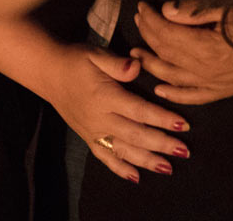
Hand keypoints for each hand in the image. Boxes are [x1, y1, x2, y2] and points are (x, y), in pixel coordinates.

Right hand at [46, 45, 190, 183]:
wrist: (48, 73)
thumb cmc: (77, 60)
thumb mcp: (96, 54)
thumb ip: (117, 63)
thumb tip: (137, 66)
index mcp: (105, 97)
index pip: (139, 111)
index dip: (162, 118)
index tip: (182, 124)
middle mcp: (100, 118)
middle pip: (135, 135)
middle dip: (161, 144)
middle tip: (184, 150)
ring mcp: (93, 131)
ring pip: (123, 151)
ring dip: (146, 161)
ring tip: (167, 168)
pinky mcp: (87, 138)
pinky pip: (105, 157)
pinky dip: (120, 169)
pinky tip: (136, 177)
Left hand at [130, 1, 232, 104]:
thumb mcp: (229, 8)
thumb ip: (195, 10)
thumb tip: (166, 10)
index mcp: (205, 48)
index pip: (166, 34)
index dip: (151, 20)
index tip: (142, 6)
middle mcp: (205, 71)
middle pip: (166, 53)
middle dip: (148, 36)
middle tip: (137, 21)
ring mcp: (213, 84)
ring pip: (172, 77)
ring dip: (152, 64)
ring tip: (137, 54)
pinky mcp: (223, 91)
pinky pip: (192, 96)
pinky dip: (174, 93)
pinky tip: (160, 88)